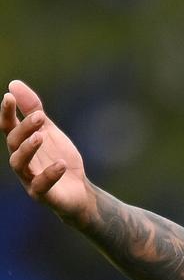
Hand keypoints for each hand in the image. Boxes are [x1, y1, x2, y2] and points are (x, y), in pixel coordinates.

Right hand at [2, 80, 90, 219]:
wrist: (80, 192)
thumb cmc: (60, 159)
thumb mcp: (49, 132)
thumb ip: (33, 110)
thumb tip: (13, 84)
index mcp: (22, 145)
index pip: (8, 127)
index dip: (6, 113)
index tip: (9, 97)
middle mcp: (21, 161)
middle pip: (13, 142)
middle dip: (24, 128)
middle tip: (40, 116)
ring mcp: (29, 179)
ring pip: (19, 164)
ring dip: (28, 149)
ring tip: (41, 136)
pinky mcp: (43, 195)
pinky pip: (41, 185)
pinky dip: (50, 174)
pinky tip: (61, 164)